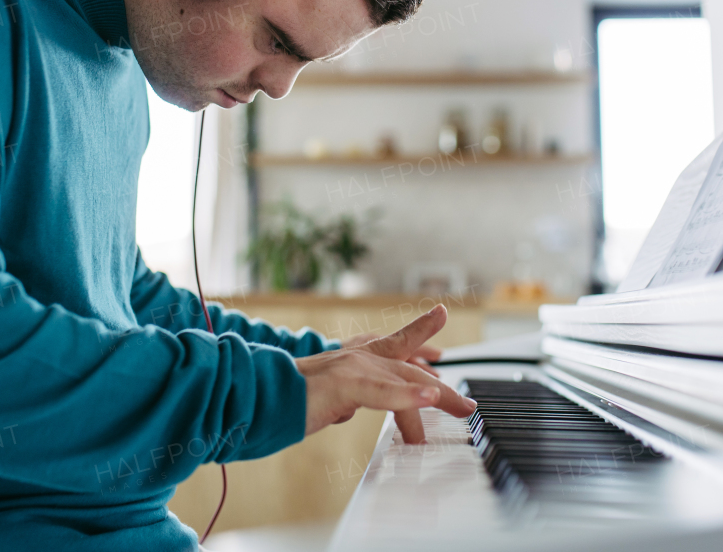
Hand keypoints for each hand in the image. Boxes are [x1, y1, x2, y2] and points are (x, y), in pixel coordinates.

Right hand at [295, 304, 475, 443]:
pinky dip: (407, 395)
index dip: (420, 330)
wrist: (257, 395)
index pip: (392, 341)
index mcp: (352, 358)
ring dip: (436, 395)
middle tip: (465, 406)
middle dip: (440, 387)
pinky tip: (428, 397)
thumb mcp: (324, 401)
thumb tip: (348, 410)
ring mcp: (351, 367)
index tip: (440, 313)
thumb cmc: (284, 399)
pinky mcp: (343, 383)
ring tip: (462, 408)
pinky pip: (382, 391)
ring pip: (404, 377)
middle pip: (409, 365)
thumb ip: (341, 400)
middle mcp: (356, 356)